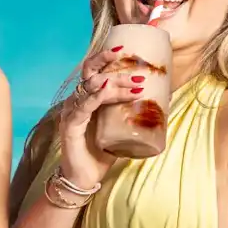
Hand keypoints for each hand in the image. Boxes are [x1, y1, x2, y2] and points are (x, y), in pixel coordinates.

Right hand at [57, 47, 142, 188]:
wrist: (84, 178)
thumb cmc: (100, 152)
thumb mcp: (117, 128)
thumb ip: (127, 113)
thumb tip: (157, 102)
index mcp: (86, 98)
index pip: (94, 71)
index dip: (105, 58)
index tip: (124, 50)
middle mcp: (76, 100)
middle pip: (90, 72)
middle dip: (109, 62)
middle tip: (130, 61)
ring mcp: (72, 111)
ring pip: (91, 87)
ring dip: (114, 83)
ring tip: (135, 84)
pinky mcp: (70, 125)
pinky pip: (83, 106)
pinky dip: (96, 97)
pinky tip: (106, 92)